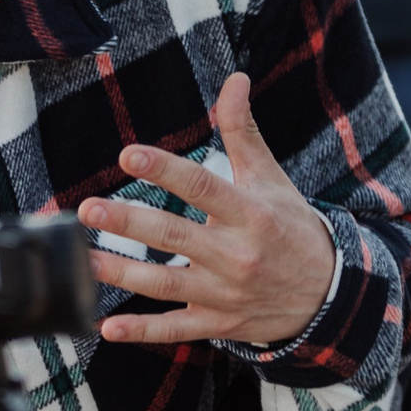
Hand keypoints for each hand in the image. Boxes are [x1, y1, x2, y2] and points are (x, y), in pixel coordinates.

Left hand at [79, 72, 336, 346]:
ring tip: (84, 257)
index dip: (165, 170)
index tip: (128, 156)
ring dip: (122, 272)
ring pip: (167, 284)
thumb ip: (243, 131)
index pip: (203, 187)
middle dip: (129, 222)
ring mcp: (226, 294)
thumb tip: (234, 79)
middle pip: (176, 236)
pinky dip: (142, 332)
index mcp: (251, 213)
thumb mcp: (271, 177)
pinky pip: (176, 330)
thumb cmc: (290, 226)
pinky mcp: (219, 324)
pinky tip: (107, 327)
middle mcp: (238, 255)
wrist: (327, 294)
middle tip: (89, 209)